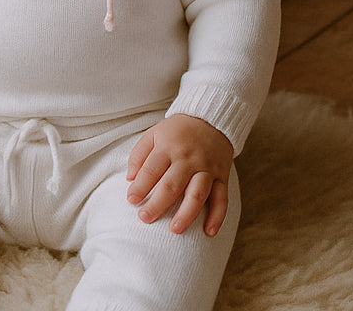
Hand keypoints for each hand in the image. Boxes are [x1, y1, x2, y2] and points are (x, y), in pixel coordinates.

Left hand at [126, 113, 232, 235]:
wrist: (210, 119)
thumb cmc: (176, 131)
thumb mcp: (153, 134)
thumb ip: (139, 155)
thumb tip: (129, 178)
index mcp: (168, 147)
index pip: (151, 169)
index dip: (140, 186)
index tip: (131, 200)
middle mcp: (188, 159)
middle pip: (172, 185)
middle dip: (158, 204)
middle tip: (145, 219)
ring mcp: (207, 169)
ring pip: (197, 194)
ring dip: (187, 214)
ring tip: (174, 230)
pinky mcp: (222, 177)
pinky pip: (222, 199)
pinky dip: (217, 217)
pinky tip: (209, 232)